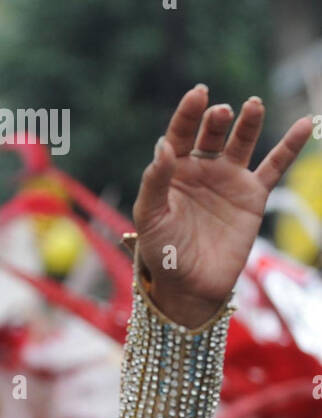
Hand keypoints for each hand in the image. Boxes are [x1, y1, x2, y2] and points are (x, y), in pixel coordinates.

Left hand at [133, 85, 312, 327]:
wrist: (189, 286)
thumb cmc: (162, 253)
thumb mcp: (149, 219)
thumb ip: (154, 183)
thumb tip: (162, 146)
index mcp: (173, 171)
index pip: (180, 134)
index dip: (187, 113)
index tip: (198, 95)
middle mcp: (202, 169)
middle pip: (212, 133)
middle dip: (216, 120)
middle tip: (220, 113)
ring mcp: (229, 180)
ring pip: (242, 141)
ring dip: (247, 122)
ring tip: (251, 106)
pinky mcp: (253, 196)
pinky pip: (275, 166)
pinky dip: (290, 146)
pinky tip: (305, 124)